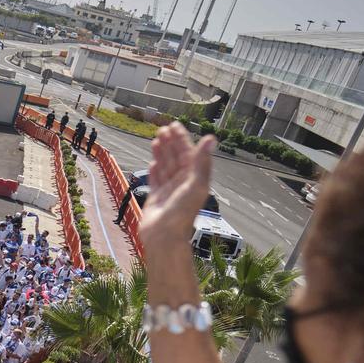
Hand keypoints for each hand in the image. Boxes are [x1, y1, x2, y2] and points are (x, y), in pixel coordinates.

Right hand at [138, 123, 215, 253]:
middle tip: (163, 129)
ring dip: (161, 153)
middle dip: (170, 143)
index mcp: (193, 178)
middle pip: (176, 158)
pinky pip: (156, 180)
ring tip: (156, 140)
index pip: (188, 153)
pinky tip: (153, 162)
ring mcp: (169, 190)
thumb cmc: (181, 213)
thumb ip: (202, 162)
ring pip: (165, 166)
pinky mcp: (156, 198)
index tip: (174, 126)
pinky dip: (155, 170)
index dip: (182, 139)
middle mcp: (182, 182)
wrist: (164, 237)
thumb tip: (210, 138)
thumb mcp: (195, 185)